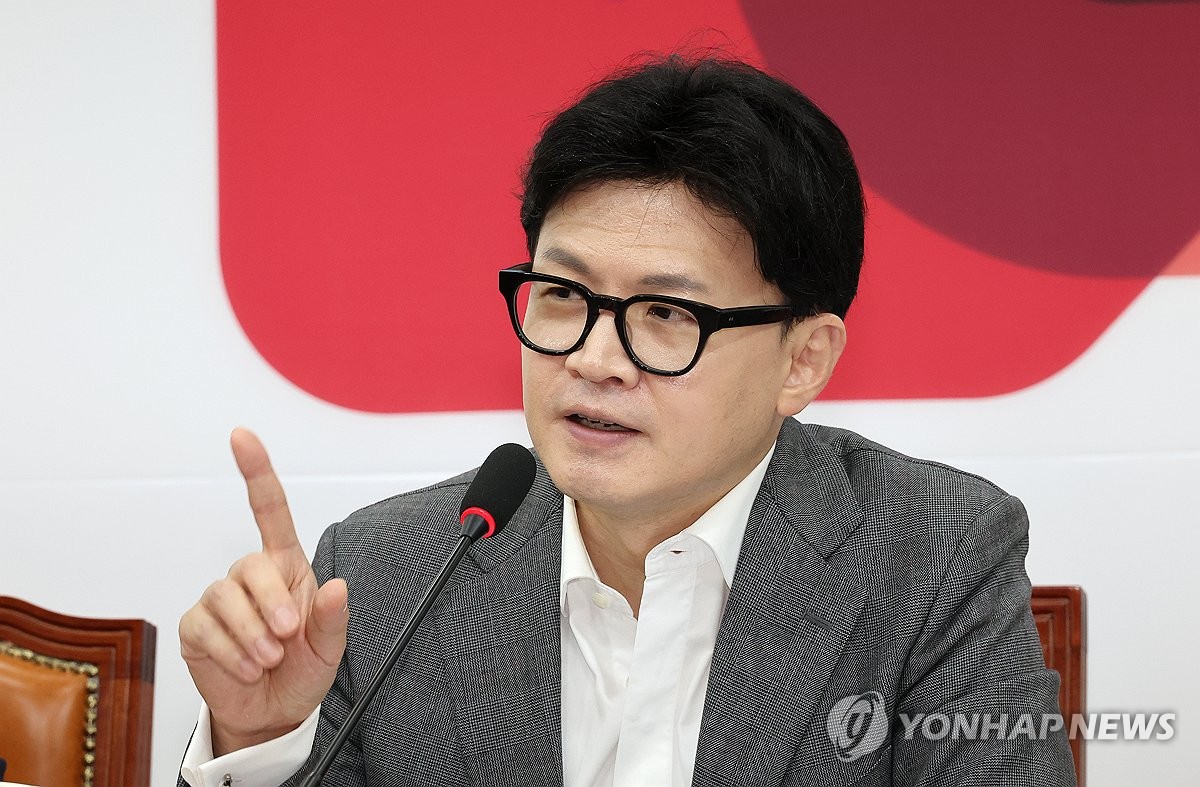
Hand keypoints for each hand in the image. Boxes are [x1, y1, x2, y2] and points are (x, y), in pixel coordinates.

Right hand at [179, 428, 348, 753]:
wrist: (272, 713)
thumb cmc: (303, 670)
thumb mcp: (330, 648)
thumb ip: (334, 618)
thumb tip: (337, 586)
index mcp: (287, 568)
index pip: (270, 510)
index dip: (256, 471)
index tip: (241, 436)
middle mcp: (251, 577)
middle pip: (250, 565)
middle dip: (272, 603)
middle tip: (287, 638)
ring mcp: (220, 600)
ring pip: (226, 598)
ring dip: (252, 635)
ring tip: (269, 660)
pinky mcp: (196, 627)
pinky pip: (206, 628)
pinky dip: (231, 652)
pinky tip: (247, 667)